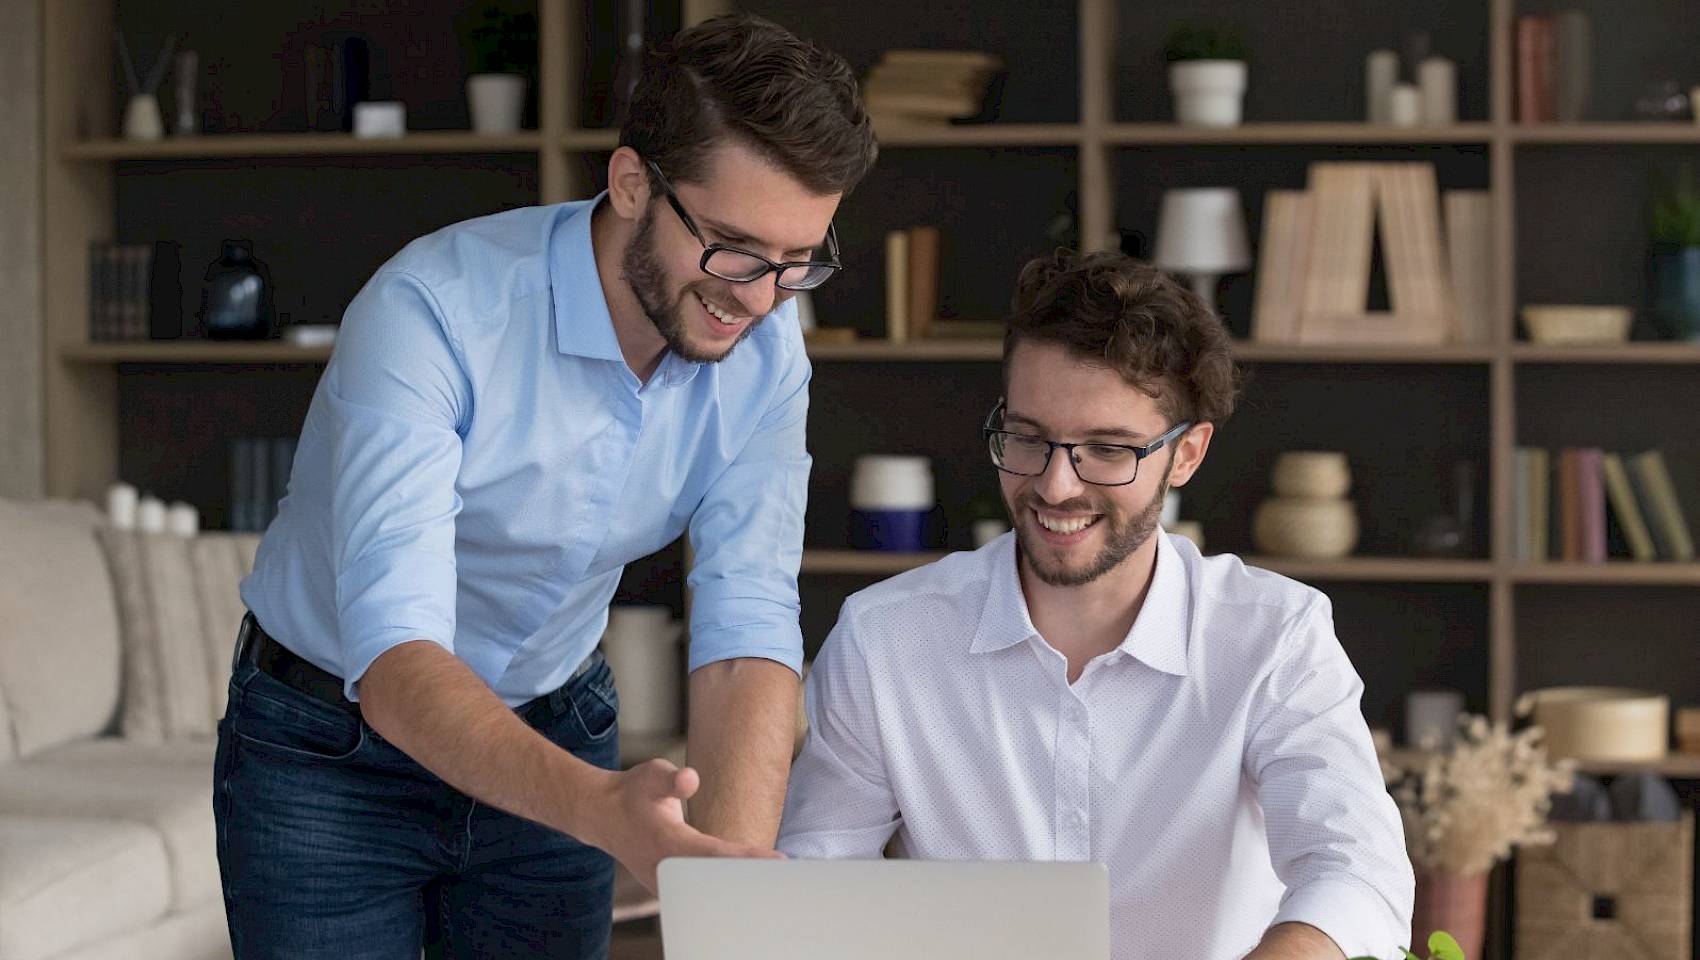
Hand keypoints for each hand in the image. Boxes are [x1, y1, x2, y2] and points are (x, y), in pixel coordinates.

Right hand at [584, 758, 782, 892]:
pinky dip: (725, 889)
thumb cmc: (634, 792)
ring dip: (741, 887)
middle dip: (753, 880)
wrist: (604, 816)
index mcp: (667, 842)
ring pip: (708, 891)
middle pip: (717, 881)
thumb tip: (691, 780)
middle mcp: (667, 870)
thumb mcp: (650, 773)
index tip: (777, 860)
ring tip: (779, 882)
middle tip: (789, 875)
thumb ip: (671, 778)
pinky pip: (700, 892)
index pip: (715, 854)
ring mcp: (666, 883)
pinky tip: (753, 886)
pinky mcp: (668, 887)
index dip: (747, 858)